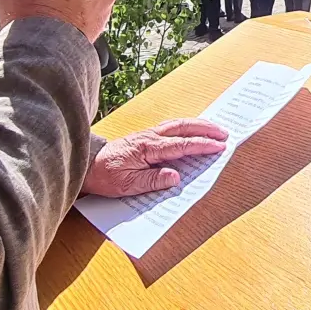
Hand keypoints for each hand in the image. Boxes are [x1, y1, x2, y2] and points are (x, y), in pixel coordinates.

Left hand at [82, 119, 229, 196]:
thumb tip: (175, 177)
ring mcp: (147, 134)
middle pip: (183, 127)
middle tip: (224, 133)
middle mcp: (149, 137)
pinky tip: (191, 130)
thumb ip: (153, 181)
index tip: (219, 146)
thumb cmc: (105, 175)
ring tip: (214, 129)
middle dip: (205, 129)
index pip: (181, 145)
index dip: (202, 145)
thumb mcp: (128, 185)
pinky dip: (186, 126)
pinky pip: (170, 127)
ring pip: (177, 124)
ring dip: (197, 125)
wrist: (86, 165)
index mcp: (148, 148)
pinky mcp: (145, 136)